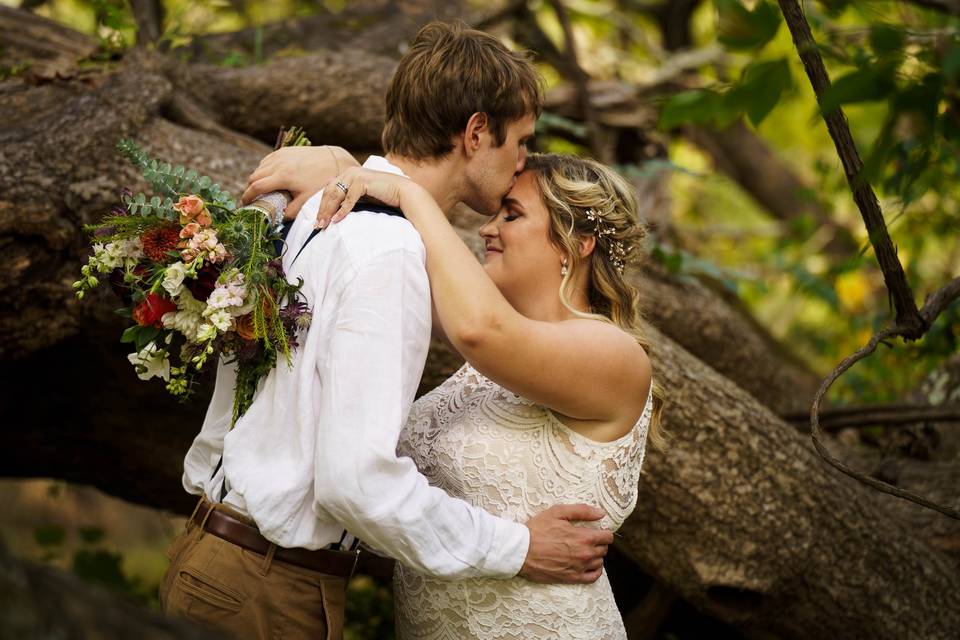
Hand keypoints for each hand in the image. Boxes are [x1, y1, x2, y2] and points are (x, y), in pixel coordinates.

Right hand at [241, 146, 358, 218]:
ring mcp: (280, 155)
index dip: (247, 197)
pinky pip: (267, 160)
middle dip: (250, 188)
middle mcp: (278, 164)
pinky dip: (264, 169)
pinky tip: (270, 176)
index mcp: (282, 177)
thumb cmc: (321, 182)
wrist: (334, 161)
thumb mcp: (307, 200)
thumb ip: (291, 211)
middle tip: (252, 199)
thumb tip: (278, 217)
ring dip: (257, 178)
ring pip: (259, 167)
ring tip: (262, 189)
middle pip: (254, 176)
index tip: (243, 205)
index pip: (256, 187)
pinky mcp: (285, 150)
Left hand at [315, 167, 418, 228]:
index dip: (322, 206)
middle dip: (323, 210)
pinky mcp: (362, 181)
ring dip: (329, 211)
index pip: (329, 190)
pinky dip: (342, 210)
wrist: (402, 192)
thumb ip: (349, 200)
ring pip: (336, 195)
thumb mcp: (362, 198)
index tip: (318, 221)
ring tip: (324, 224)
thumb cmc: (383, 197)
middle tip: (318, 225)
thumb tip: (334, 212)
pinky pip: (349, 198)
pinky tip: (337, 220)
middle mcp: (349, 172)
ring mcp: (355, 175)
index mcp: (347, 175)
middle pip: (329, 192)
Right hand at [519, 504, 612, 584]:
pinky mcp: (571, 578)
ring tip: (586, 551)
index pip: (607, 537)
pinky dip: (595, 571)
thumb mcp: (558, 512)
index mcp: (584, 537)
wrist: (521, 551)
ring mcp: (579, 567)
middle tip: (588, 539)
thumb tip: (601, 513)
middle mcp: (585, 554)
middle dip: (599, 543)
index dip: (603, 532)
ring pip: (599, 563)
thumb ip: (582, 511)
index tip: (597, 531)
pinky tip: (589, 566)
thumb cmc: (537, 529)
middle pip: (604, 549)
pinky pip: (593, 577)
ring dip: (596, 556)